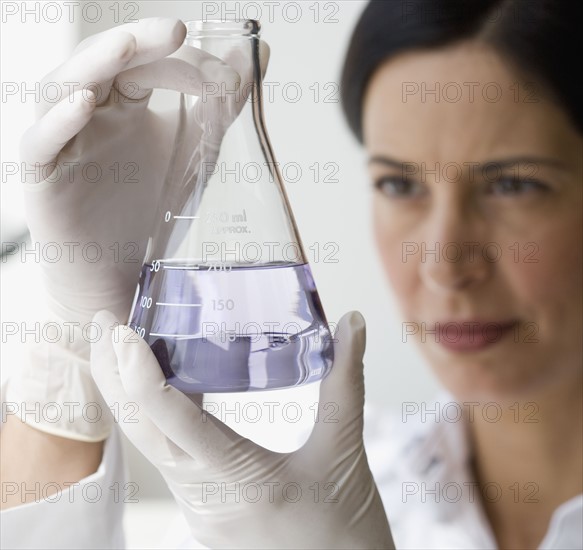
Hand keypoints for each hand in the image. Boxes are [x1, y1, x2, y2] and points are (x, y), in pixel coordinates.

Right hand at [11, 18, 267, 440]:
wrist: (121, 276)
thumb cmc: (151, 212)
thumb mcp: (196, 152)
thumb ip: (223, 104)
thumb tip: (262, 53)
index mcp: (127, 107)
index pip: (143, 63)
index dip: (174, 56)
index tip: (218, 69)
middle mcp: (93, 118)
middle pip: (100, 64)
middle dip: (136, 44)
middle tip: (174, 30)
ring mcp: (65, 146)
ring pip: (62, 90)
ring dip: (94, 65)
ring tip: (128, 47)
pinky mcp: (44, 181)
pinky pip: (40, 144)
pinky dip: (58, 122)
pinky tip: (84, 105)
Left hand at [91, 310, 394, 548]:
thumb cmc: (345, 529)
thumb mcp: (345, 450)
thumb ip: (346, 382)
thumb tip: (351, 323)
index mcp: (243, 482)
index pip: (175, 424)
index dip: (142, 375)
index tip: (122, 333)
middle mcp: (207, 498)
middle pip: (142, 431)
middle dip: (113, 375)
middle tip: (102, 324)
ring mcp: (200, 509)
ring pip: (148, 445)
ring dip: (129, 394)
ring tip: (120, 346)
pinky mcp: (204, 509)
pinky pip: (165, 456)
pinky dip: (152, 416)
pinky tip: (158, 388)